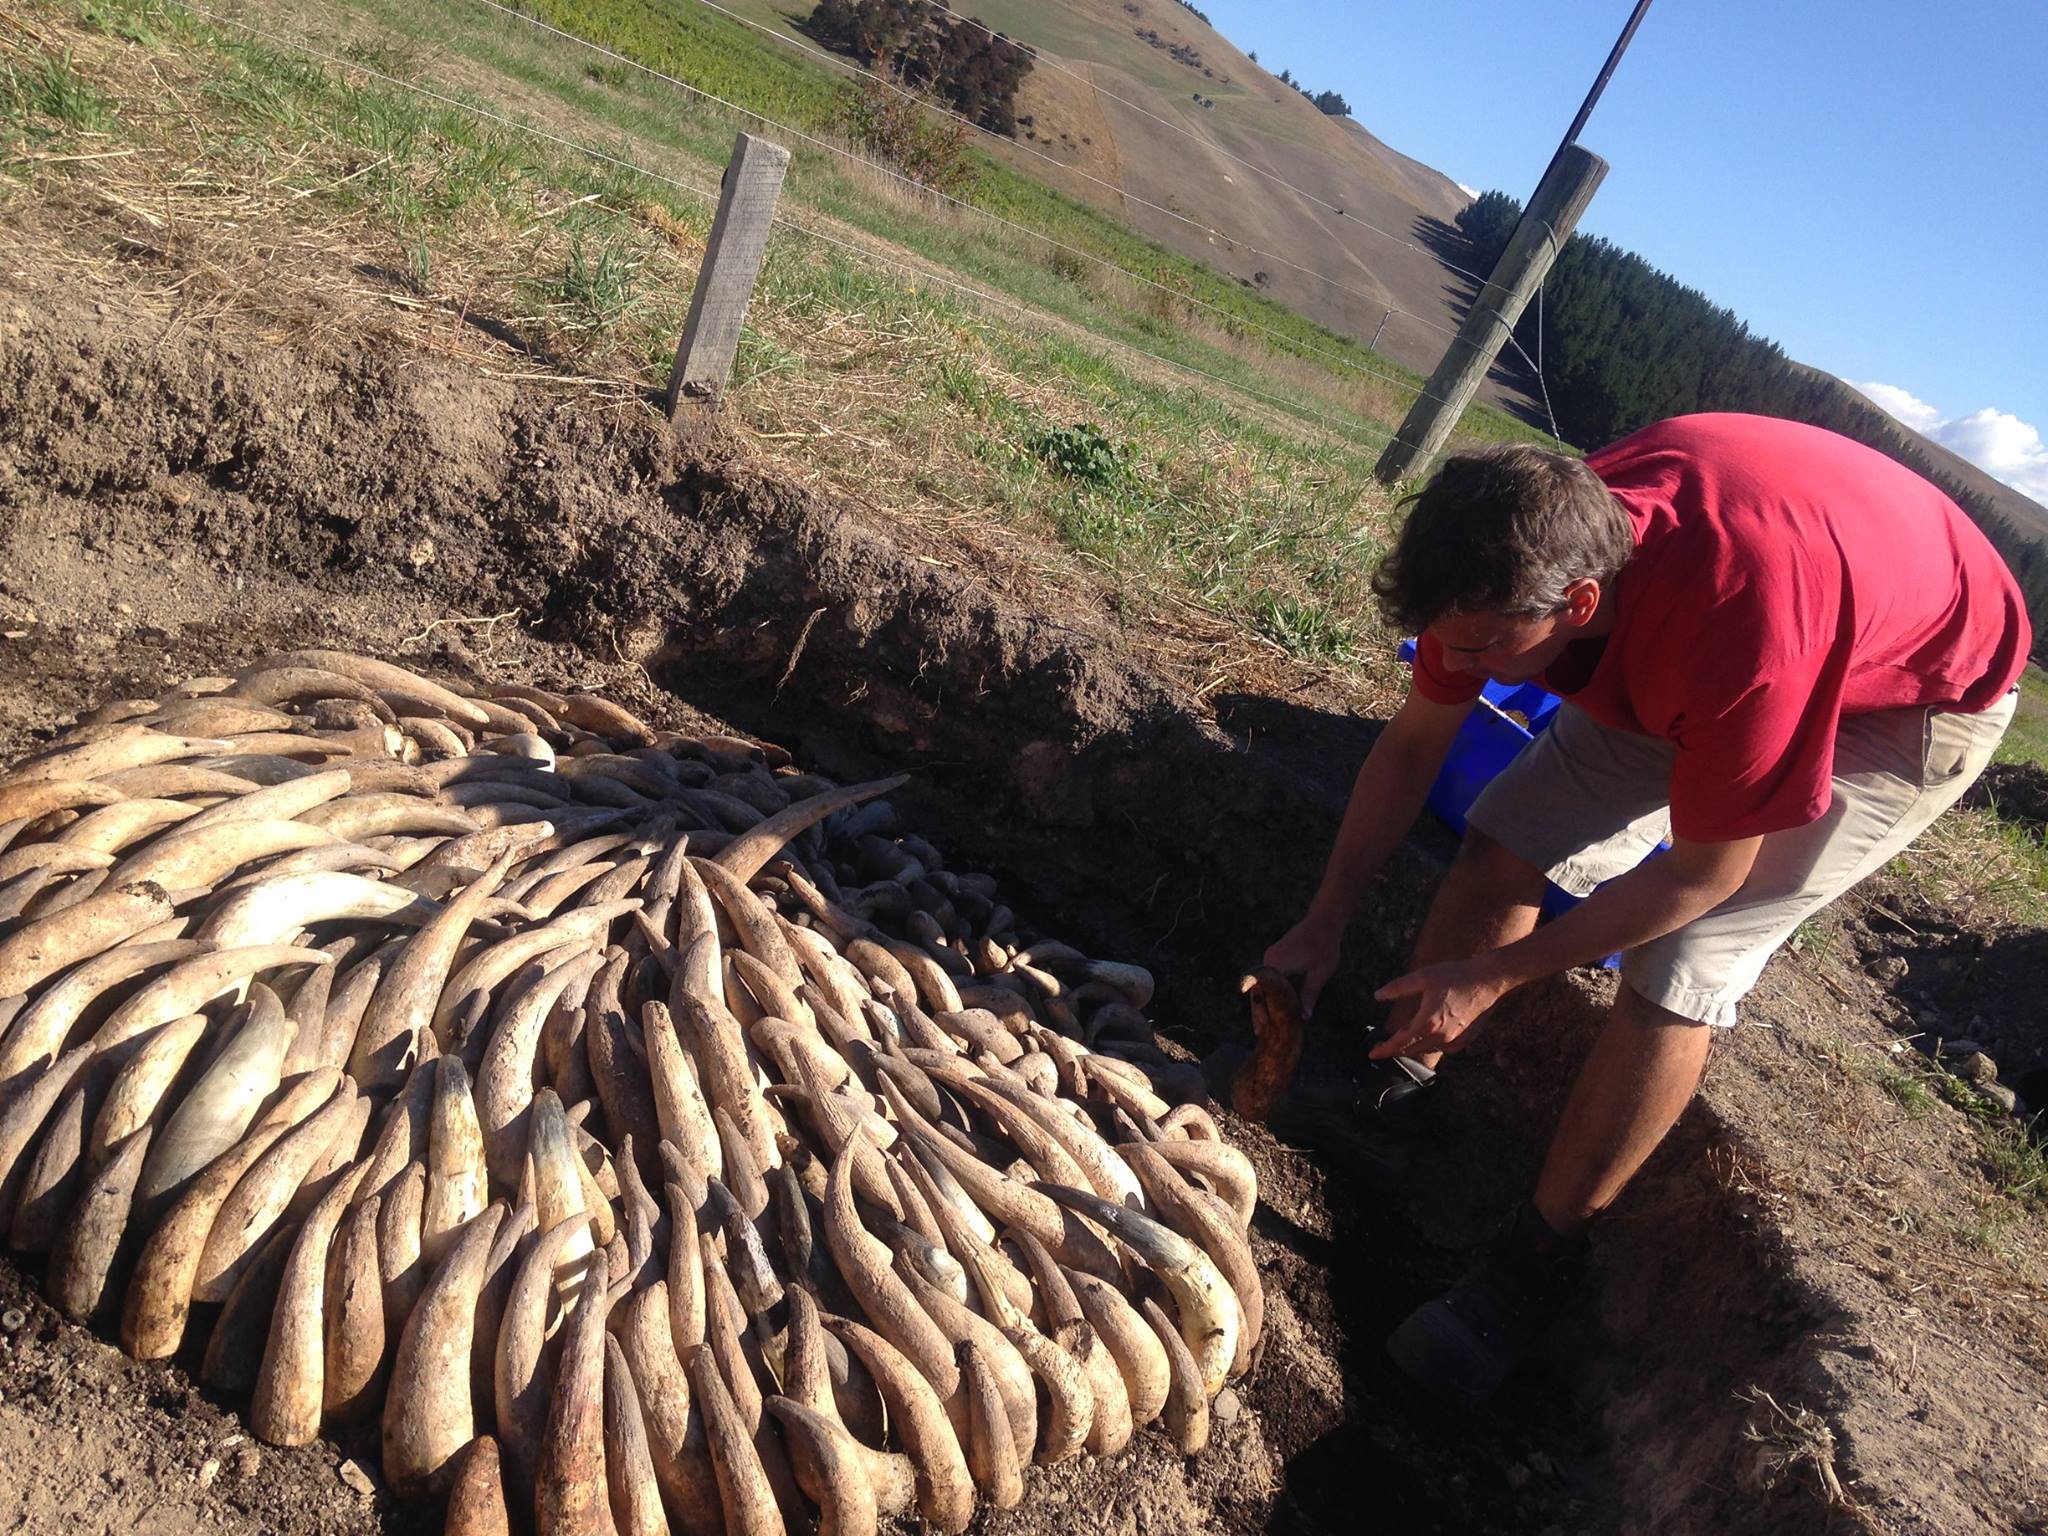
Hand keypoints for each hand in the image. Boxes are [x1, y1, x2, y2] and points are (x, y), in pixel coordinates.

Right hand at [1262, 911, 1344, 1017]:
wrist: (1323, 921)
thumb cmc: (1324, 946)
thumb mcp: (1319, 973)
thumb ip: (1309, 995)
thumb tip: (1304, 1018)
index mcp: (1276, 964)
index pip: (1263, 991)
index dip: (1262, 1010)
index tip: (1263, 1026)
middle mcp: (1268, 961)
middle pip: (1258, 990)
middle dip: (1259, 1011)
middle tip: (1259, 1032)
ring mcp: (1270, 958)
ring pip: (1262, 985)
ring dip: (1263, 1003)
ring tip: (1264, 1025)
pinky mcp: (1275, 957)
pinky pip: (1268, 979)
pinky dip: (1269, 993)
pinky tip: (1274, 1007)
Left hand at [1371, 956, 1511, 1059]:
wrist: (1490, 980)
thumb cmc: (1456, 975)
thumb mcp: (1422, 977)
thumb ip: (1398, 988)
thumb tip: (1378, 996)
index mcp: (1427, 1023)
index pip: (1399, 1043)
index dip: (1384, 1049)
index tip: (1372, 1053)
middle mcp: (1441, 1037)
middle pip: (1411, 1050)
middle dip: (1395, 1049)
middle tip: (1381, 1047)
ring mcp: (1455, 1041)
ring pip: (1426, 1049)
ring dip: (1413, 1047)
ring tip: (1402, 1039)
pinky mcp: (1465, 1040)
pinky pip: (1442, 1048)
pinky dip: (1431, 1044)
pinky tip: (1428, 1034)